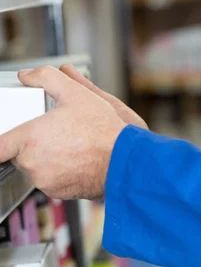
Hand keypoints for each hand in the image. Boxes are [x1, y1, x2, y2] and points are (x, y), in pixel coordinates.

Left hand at [0, 66, 145, 199]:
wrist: (122, 160)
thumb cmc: (101, 130)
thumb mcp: (76, 92)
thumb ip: (46, 78)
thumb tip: (28, 75)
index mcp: (30, 139)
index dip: (1, 139)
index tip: (6, 134)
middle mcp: (33, 163)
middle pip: (18, 152)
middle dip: (31, 141)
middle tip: (52, 130)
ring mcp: (44, 180)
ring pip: (35, 165)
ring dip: (46, 155)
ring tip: (69, 142)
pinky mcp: (57, 191)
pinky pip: (50, 178)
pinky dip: (58, 168)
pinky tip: (76, 157)